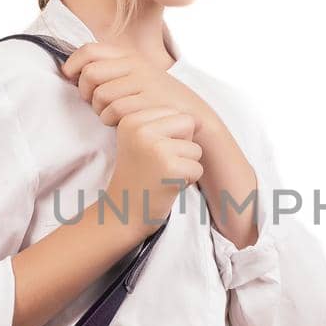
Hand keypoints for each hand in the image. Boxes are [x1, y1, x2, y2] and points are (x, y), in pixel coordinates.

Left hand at [61, 41, 216, 140]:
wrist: (192, 115)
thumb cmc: (157, 100)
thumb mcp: (136, 77)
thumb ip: (108, 70)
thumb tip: (69, 71)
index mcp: (129, 56)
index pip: (90, 50)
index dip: (73, 63)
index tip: (70, 76)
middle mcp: (136, 65)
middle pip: (90, 74)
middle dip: (85, 91)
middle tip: (94, 102)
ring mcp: (143, 82)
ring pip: (100, 95)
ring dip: (99, 110)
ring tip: (111, 114)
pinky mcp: (148, 102)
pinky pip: (115, 111)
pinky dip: (111, 120)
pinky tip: (121, 123)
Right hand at [104, 107, 203, 236]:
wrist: (123, 212)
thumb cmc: (139, 176)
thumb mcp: (142, 141)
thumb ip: (162, 123)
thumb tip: (201, 117)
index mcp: (132, 119)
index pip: (176, 114)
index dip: (173, 136)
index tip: (152, 153)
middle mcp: (141, 129)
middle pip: (188, 124)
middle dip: (183, 146)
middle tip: (161, 163)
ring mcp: (155, 148)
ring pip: (195, 149)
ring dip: (185, 166)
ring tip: (162, 175)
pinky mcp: (169, 168)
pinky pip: (197, 168)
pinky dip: (187, 181)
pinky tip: (167, 186)